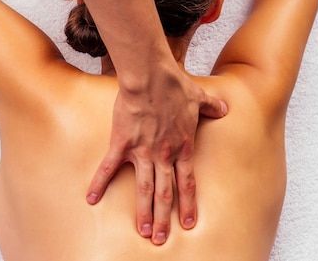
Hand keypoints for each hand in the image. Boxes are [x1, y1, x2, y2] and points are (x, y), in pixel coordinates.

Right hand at [87, 64, 227, 244]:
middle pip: (165, 193)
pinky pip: (109, 168)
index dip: (187, 204)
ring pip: (143, 188)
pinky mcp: (122, 143)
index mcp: (182, 147)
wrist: (152, 78)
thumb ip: (212, 106)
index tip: (188, 223)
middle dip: (164, 218)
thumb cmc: (175, 86)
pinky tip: (92, 199)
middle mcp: (163, 155)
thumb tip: (225, 107)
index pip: (187, 182)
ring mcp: (142, 152)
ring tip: (144, 231)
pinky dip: (99, 184)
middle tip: (161, 239)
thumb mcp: (200, 97)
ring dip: (143, 212)